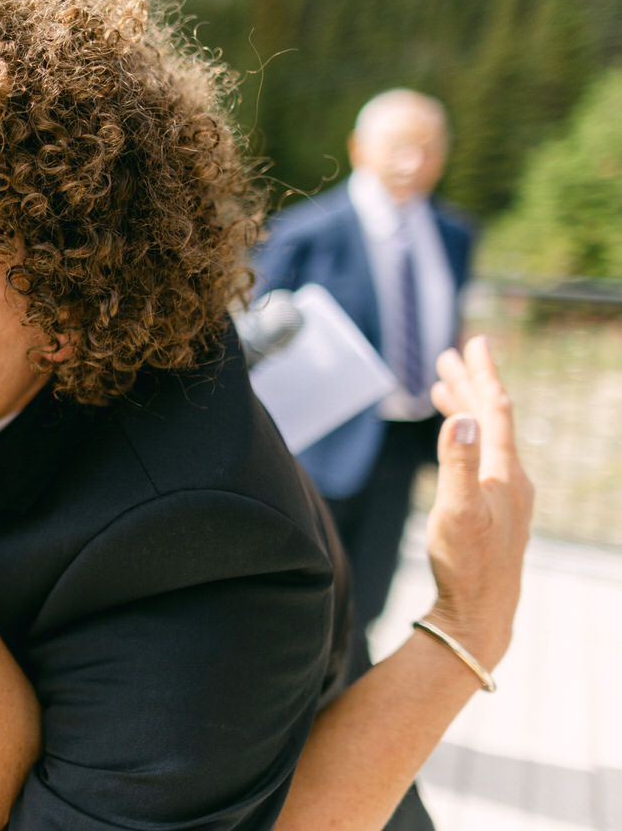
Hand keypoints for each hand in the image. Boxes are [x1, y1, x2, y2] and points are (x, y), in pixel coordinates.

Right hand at [423, 336, 534, 669]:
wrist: (481, 610)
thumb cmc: (465, 562)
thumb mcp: (455, 510)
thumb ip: (455, 462)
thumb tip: (460, 417)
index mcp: (503, 470)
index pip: (494, 408)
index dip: (482, 374)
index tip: (472, 343)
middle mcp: (510, 476)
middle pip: (490, 416)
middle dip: (469, 383)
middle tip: (450, 354)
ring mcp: (505, 492)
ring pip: (485, 436)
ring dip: (465, 408)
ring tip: (442, 387)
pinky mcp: (496, 508)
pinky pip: (482, 456)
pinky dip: (465, 437)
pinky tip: (454, 440)